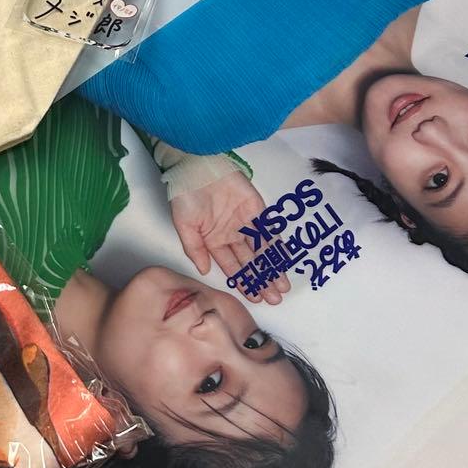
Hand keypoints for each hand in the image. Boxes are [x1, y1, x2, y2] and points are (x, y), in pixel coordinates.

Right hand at [169, 171, 289, 304]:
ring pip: (261, 250)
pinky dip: (276, 245)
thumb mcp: (184, 226)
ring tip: (281, 286)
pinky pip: (268, 230)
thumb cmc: (186, 195)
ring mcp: (245, 223)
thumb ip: (194, 249)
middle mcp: (231, 235)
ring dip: (271, 268)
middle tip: (274, 299)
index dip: (243, 282)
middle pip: (249, 262)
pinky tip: (283, 260)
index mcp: (213, 241)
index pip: (231, 266)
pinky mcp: (256, 210)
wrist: (197, 168)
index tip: (254, 298)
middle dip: (261, 281)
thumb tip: (204, 271)